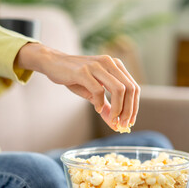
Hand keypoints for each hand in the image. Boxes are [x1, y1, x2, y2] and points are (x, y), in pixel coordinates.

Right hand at [15, 43, 139, 130]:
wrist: (53, 63)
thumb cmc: (75, 78)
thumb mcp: (93, 93)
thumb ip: (106, 107)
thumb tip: (114, 125)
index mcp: (116, 66)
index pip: (134, 88)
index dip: (134, 107)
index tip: (130, 122)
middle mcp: (109, 63)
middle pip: (129, 89)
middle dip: (128, 110)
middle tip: (122, 124)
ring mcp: (97, 66)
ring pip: (118, 89)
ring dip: (117, 108)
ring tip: (112, 119)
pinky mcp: (83, 71)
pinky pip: (98, 90)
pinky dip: (100, 103)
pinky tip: (96, 109)